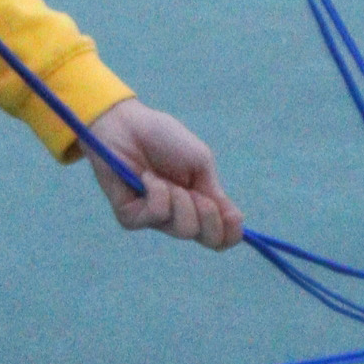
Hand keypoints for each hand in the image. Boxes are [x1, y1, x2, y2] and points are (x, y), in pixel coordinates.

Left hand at [80, 98, 243, 248]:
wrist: (127, 124)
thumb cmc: (164, 138)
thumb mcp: (200, 163)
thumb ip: (216, 194)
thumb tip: (237, 222)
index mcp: (197, 205)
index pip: (218, 236)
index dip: (230, 232)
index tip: (234, 216)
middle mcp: (177, 217)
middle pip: (206, 238)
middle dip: (208, 212)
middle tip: (197, 191)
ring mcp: (153, 220)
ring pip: (184, 228)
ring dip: (182, 199)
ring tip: (166, 179)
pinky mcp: (131, 217)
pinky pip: (157, 214)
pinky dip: (158, 191)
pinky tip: (146, 177)